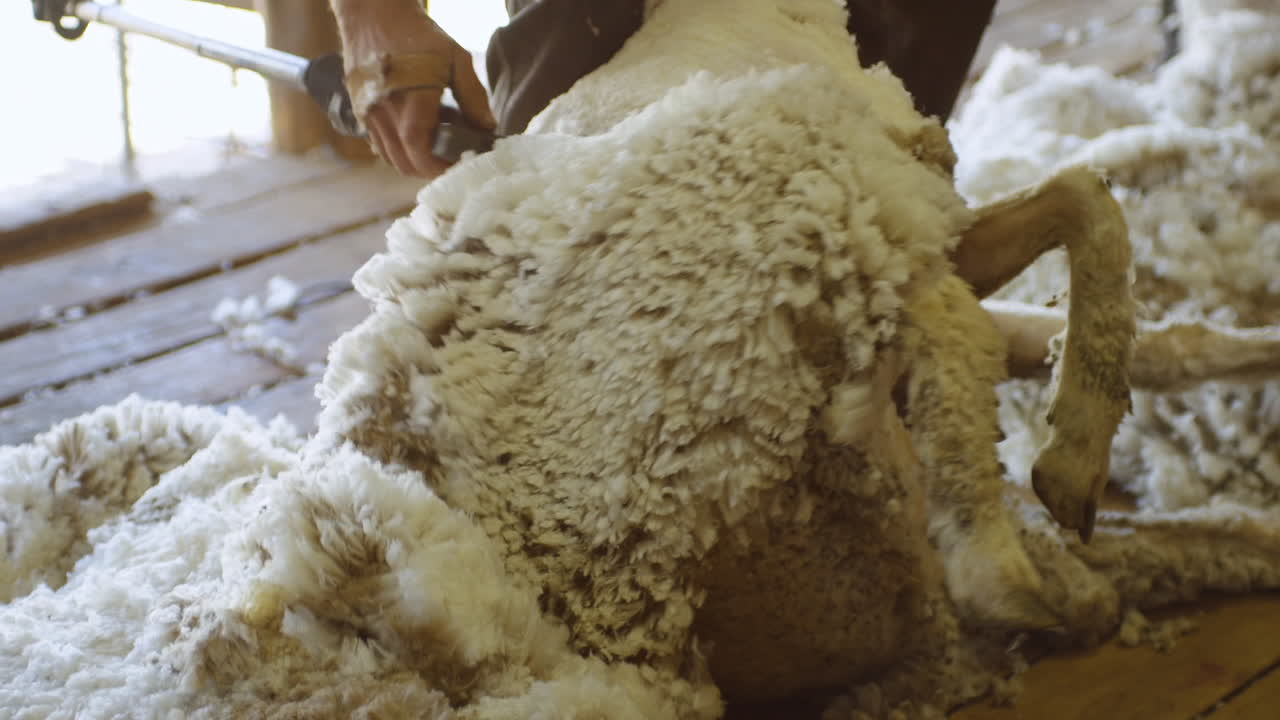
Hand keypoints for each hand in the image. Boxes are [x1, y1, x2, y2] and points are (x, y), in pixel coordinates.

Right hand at [333, 0, 495, 177]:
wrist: (374, 13)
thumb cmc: (418, 33)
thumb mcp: (455, 59)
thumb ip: (472, 97)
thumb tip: (487, 128)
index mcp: (410, 103)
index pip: (421, 154)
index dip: (441, 168)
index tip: (460, 166)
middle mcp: (384, 114)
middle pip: (406, 163)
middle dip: (430, 168)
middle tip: (452, 158)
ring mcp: (368, 114)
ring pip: (390, 157)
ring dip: (413, 159)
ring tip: (435, 142)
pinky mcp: (360, 110)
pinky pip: (378, 143)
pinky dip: (397, 148)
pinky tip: (415, 131)